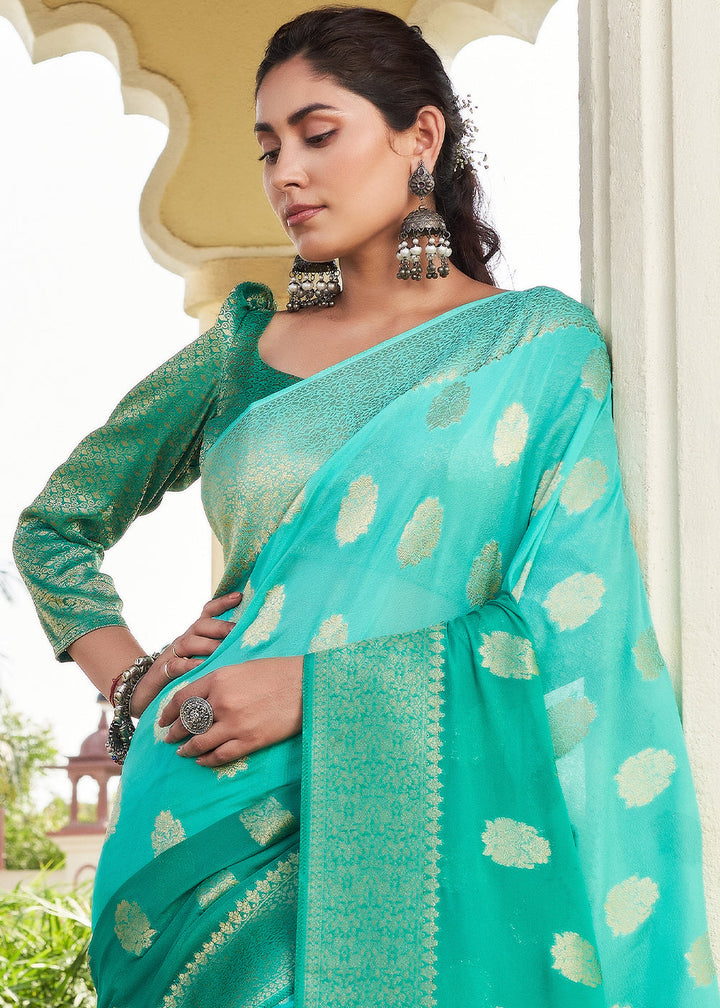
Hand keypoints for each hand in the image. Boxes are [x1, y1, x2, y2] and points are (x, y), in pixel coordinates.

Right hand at [130, 592, 240, 716]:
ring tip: (222, 649)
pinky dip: (189, 664)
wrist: (146, 694)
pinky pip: (176, 665)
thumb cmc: (182, 677)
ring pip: (189, 642)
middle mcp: (184, 640)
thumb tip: (248, 644)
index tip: (239, 596)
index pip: (208, 612)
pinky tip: (200, 665)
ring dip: (208, 644)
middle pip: (202, 625)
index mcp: (195, 634)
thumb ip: (219, 649)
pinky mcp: (161, 671)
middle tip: (237, 631)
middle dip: (221, 626)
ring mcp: (171, 654)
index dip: (222, 603)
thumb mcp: (202, 659)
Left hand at [157, 655, 302, 766]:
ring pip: (199, 742)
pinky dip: (207, 760)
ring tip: (182, 752)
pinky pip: (220, 755)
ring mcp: (234, 723)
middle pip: (187, 722)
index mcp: (217, 679)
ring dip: (187, 749)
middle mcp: (221, 702)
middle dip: (174, 732)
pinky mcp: (249, 741)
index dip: (169, 711)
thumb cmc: (277, 672)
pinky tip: (202, 760)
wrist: (306, 685)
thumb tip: (202, 697)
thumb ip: (219, 682)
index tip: (163, 719)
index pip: (182, 698)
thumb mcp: (241, 668)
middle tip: (169, 738)